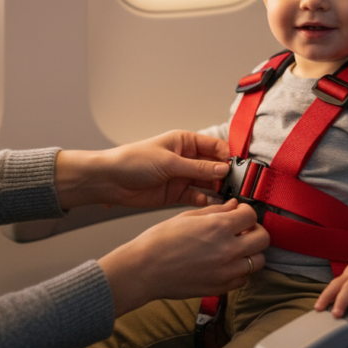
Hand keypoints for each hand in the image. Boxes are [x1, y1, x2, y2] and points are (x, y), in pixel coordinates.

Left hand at [54, 130, 230, 210]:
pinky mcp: (177, 194)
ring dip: (218, 190)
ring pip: (207, 183)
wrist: (110, 181)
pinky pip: (197, 197)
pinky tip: (213, 205)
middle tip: (236, 185)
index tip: (237, 167)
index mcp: (184, 142)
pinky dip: (206, 202)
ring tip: (228, 197)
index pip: (214, 147)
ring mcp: (182, 177)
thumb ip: (197, 167)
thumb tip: (222, 169)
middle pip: (213, 166)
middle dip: (225, 175)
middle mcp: (186, 159)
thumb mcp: (169, 162)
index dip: (226, 156)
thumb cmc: (132, 161)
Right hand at [99, 200, 268, 316]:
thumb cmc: (159, 242)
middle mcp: (227, 250)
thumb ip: (216, 211)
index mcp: (218, 227)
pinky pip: (243, 279)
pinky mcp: (221, 287)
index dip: (246, 211)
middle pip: (263, 238)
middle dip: (255, 230)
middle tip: (243, 229)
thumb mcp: (188, 217)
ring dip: (251, 252)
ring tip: (236, 248)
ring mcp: (226, 271)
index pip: (251, 215)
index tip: (240, 213)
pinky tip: (226, 263)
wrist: (144, 270)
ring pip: (258, 261)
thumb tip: (234, 206)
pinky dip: (240, 271)